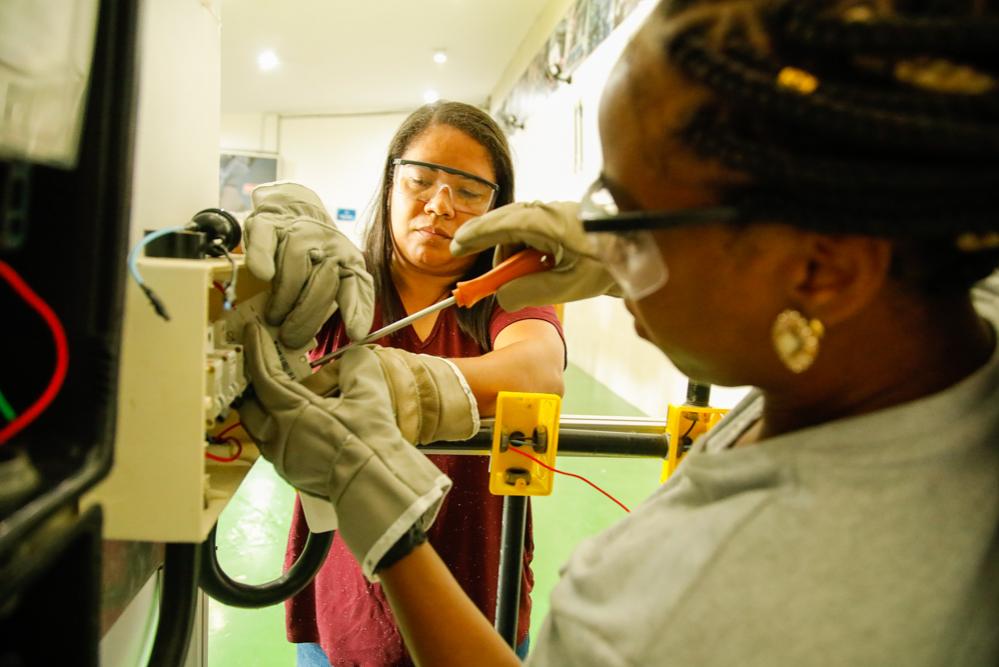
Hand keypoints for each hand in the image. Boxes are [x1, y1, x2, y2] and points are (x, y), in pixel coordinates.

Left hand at [238, 322, 451, 578]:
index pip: (263, 374)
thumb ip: (355, 364)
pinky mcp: (288, 473)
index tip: (252, 331)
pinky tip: (295, 424)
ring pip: (258, 427)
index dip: (256, 349)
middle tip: (264, 367)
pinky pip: (272, 445)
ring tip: (278, 396)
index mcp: (292, 411)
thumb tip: (351, 355)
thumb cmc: (370, 440)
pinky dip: (276, 429)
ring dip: (264, 409)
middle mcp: (277, 435)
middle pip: (250, 403)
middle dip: (254, 383)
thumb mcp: (368, 392)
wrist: (375, 485)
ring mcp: (280, 457)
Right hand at [244, 182, 373, 347]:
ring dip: (284, 296)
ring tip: (275, 317)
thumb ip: (351, 303)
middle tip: (291, 337)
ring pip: (294, 264)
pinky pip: (264, 240)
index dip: (356, 310)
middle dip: (306, 313)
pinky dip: (262, 257)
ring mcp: (295, 231)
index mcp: (346, 257)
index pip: (355, 285)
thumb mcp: (340, 275)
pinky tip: (263, 275)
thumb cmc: (315, 254)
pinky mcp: (266, 224)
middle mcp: (325, 241)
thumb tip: (357, 333)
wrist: (290, 210)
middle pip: (321, 281)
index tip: (355, 333)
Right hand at [449, 201, 620, 310]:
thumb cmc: (610, 264)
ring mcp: (555, 216)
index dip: (473, 237)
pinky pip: (534, 236)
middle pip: (504, 227)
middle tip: (480, 275)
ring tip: (524, 283)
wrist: (646, 251)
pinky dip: (528, 254)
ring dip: (514, 257)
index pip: (497, 226)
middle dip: (491, 250)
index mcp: (543, 221)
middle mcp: (546, 212)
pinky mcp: (563, 224)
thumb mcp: (566, 285)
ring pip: (519, 233)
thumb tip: (500, 296)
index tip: (456, 248)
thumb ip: (527, 292)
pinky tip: (540, 272)